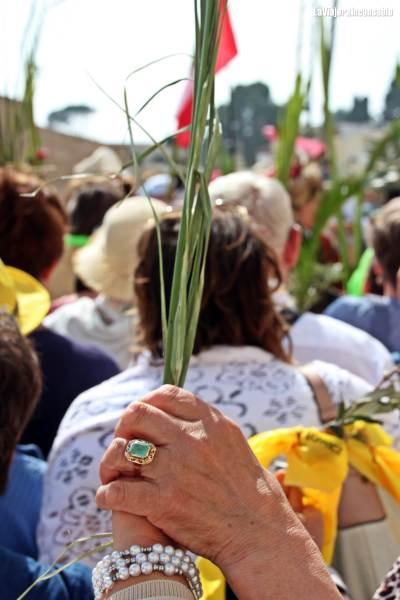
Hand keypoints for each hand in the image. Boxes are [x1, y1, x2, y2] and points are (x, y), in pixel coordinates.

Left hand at [96, 386, 340, 599]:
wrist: (259, 534)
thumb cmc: (250, 491)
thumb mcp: (234, 442)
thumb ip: (206, 424)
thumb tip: (177, 411)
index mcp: (210, 422)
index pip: (166, 395)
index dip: (148, 402)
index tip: (143, 418)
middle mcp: (191, 439)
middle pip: (137, 414)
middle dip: (125, 427)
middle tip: (126, 445)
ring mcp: (175, 469)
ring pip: (121, 450)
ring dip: (111, 461)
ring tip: (114, 472)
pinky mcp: (163, 501)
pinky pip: (116, 490)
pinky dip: (107, 494)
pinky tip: (109, 498)